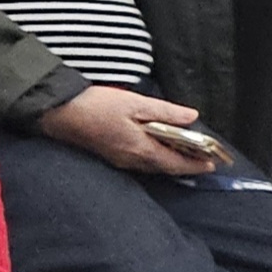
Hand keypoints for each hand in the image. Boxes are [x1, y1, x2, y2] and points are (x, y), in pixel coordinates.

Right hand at [37, 84, 217, 175]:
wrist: (59, 112)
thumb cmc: (96, 106)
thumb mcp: (135, 103)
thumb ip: (166, 112)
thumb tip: (192, 117)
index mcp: (141, 149)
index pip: (176, 163)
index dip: (196, 164)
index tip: (212, 164)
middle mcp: (131, 160)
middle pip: (165, 167)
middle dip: (185, 164)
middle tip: (202, 158)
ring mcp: (119, 160)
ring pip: (152, 166)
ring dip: (170, 161)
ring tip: (183, 153)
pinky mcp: (110, 155)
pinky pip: (139, 162)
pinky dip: (154, 157)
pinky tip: (156, 147)